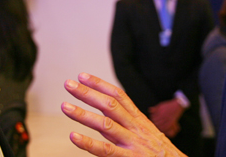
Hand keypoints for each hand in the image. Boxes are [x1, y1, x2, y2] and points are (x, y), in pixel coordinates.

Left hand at [62, 73, 186, 156]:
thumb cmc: (160, 154)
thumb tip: (105, 112)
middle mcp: (135, 127)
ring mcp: (132, 143)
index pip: (118, 95)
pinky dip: (89, 143)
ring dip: (83, 115)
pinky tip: (74, 137)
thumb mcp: (146, 132)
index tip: (82, 76)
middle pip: (110, 105)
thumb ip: (126, 122)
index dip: (100, 84)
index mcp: (138, 119)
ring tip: (65, 107)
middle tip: (69, 84)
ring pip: (106, 125)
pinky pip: (106, 150)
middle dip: (88, 93)